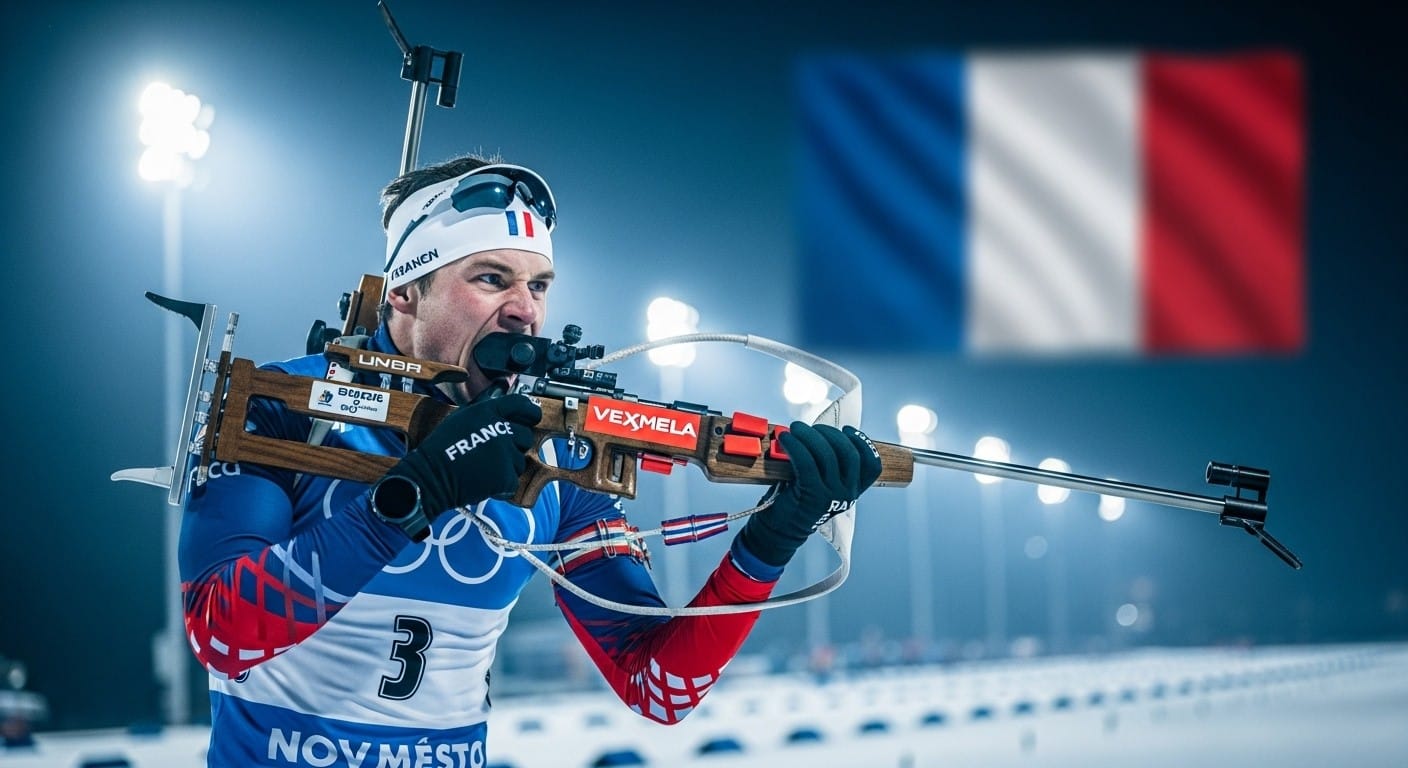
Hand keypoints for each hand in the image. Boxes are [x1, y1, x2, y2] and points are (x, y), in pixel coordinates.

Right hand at [388, 393, 541, 516]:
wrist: (430, 477)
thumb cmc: (442, 450)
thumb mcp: (461, 418)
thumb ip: (486, 413)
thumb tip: (504, 408)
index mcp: (487, 412)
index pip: (522, 405)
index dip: (530, 412)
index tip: (531, 418)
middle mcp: (499, 428)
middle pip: (525, 436)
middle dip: (515, 446)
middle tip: (494, 454)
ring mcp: (504, 452)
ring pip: (520, 461)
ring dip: (506, 468)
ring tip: (482, 469)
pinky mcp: (505, 474)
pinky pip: (513, 481)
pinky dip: (502, 486)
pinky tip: (483, 482)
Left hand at [737, 422, 881, 567]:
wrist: (780, 532)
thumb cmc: (797, 502)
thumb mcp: (821, 486)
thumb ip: (827, 466)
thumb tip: (817, 433)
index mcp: (852, 492)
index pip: (872, 466)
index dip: (863, 443)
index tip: (847, 430)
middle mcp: (847, 495)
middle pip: (849, 453)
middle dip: (829, 433)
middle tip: (809, 428)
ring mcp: (831, 496)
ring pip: (827, 454)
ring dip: (809, 435)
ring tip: (795, 429)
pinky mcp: (812, 495)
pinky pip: (806, 462)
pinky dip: (795, 445)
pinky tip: (786, 439)